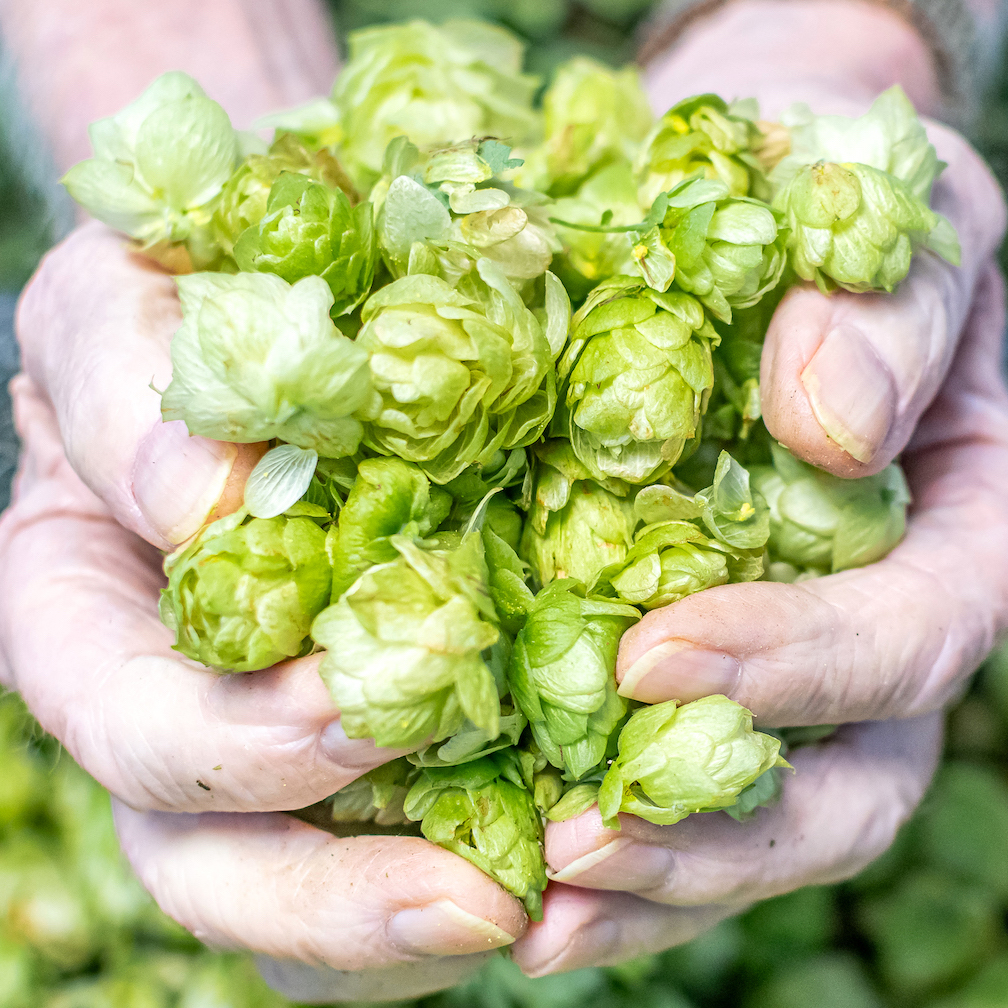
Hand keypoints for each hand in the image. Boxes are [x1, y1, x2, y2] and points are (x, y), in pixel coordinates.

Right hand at [0, 223, 525, 1000]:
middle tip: (482, 902)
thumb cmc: (173, 294)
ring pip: (310, 892)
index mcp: (85, 614)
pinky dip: (483, 858)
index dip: (233, 749)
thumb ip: (131, 390)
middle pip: (212, 861)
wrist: (267, 299)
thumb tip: (203, 506)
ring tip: (547, 907)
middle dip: (335, 898)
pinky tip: (568, 855)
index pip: (129, 726)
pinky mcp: (376, 728)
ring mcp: (270, 732)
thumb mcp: (123, 304)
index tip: (365, 715)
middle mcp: (169, 702)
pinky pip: (408, 838)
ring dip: (417, 926)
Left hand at [509, 0, 1007, 975]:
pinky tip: (484, 852)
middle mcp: (874, 629)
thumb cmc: (834, 198)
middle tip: (574, 850)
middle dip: (713, 835)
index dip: (800, 668)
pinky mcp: (677, 669)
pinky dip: (580, 832)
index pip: (913, 638)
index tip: (658, 660)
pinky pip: (649, 780)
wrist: (753, 206)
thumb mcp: (890, 214)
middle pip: (837, 786)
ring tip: (517, 904)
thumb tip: (836, 424)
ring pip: (742, 819)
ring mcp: (778, 667)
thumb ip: (893, 305)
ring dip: (639, 879)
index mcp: (957, 533)